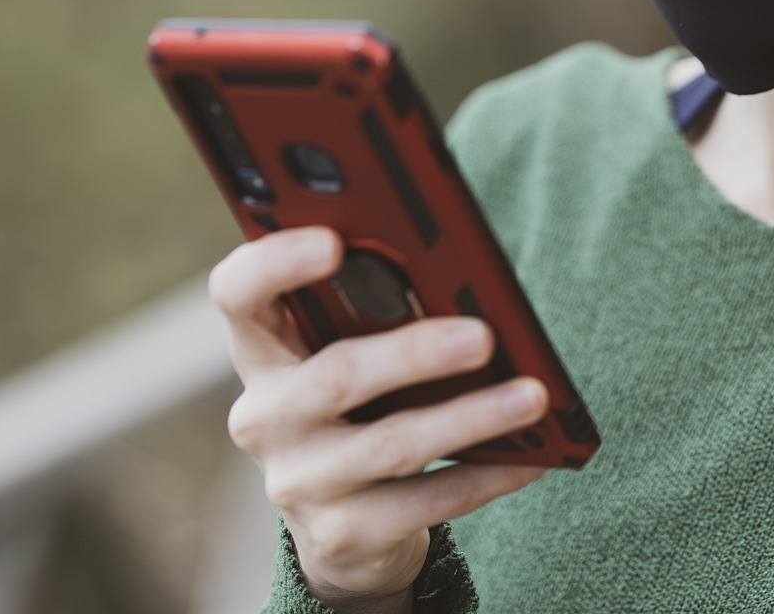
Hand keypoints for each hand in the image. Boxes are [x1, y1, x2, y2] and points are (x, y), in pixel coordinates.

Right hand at [210, 228, 550, 600]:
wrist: (346, 526)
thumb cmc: (362, 404)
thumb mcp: (351, 351)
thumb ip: (377, 307)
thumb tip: (465, 279)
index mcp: (263, 349)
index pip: (239, 293)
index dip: (276, 263)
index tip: (334, 241)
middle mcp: (266, 415)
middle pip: (336, 374)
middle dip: (414, 353)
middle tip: (483, 336)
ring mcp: (299, 481)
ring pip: (392, 444)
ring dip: (471, 417)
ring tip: (532, 395)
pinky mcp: (344, 533)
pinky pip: (428, 501)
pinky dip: (489, 474)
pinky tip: (534, 454)